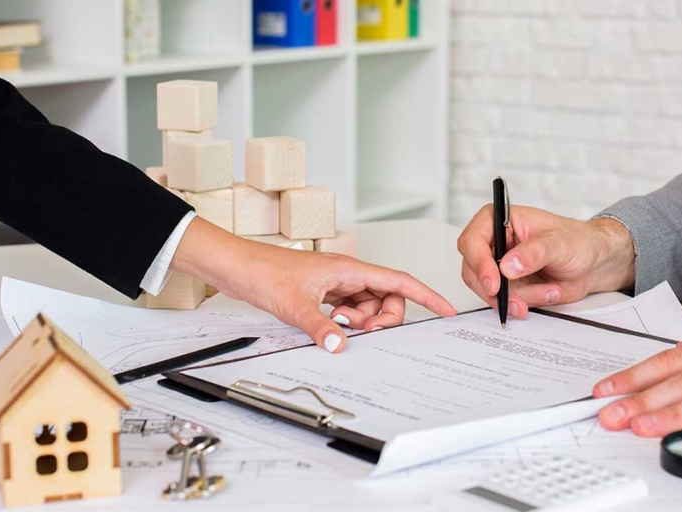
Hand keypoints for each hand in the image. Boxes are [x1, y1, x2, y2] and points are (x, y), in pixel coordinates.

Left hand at [171, 218, 456, 352]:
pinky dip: (345, 321)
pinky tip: (329, 326)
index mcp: (349, 269)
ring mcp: (336, 283)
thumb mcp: (294, 305)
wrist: (235, 265)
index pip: (399, 281)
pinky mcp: (323, 292)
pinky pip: (348, 309)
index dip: (426, 295)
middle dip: (383, 318)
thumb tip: (341, 346)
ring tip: (336, 326)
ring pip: (367, 305)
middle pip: (387, 296)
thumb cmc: (263, 272)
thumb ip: (320, 328)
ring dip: (361, 321)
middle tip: (361, 331)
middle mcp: (347, 274)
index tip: (445, 309)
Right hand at [457, 205, 635, 318]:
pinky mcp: (507, 285)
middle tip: (517, 302)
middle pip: (473, 270)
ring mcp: (498, 266)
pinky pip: (503, 301)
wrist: (593, 262)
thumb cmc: (577, 241)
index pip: (472, 240)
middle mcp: (494, 242)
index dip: (478, 263)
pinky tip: (546, 294)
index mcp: (500, 219)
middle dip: (497, 290)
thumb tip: (508, 266)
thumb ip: (534, 253)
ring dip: (516, 298)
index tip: (494, 283)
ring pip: (487, 290)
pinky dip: (522, 304)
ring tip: (548, 292)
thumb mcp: (559, 243)